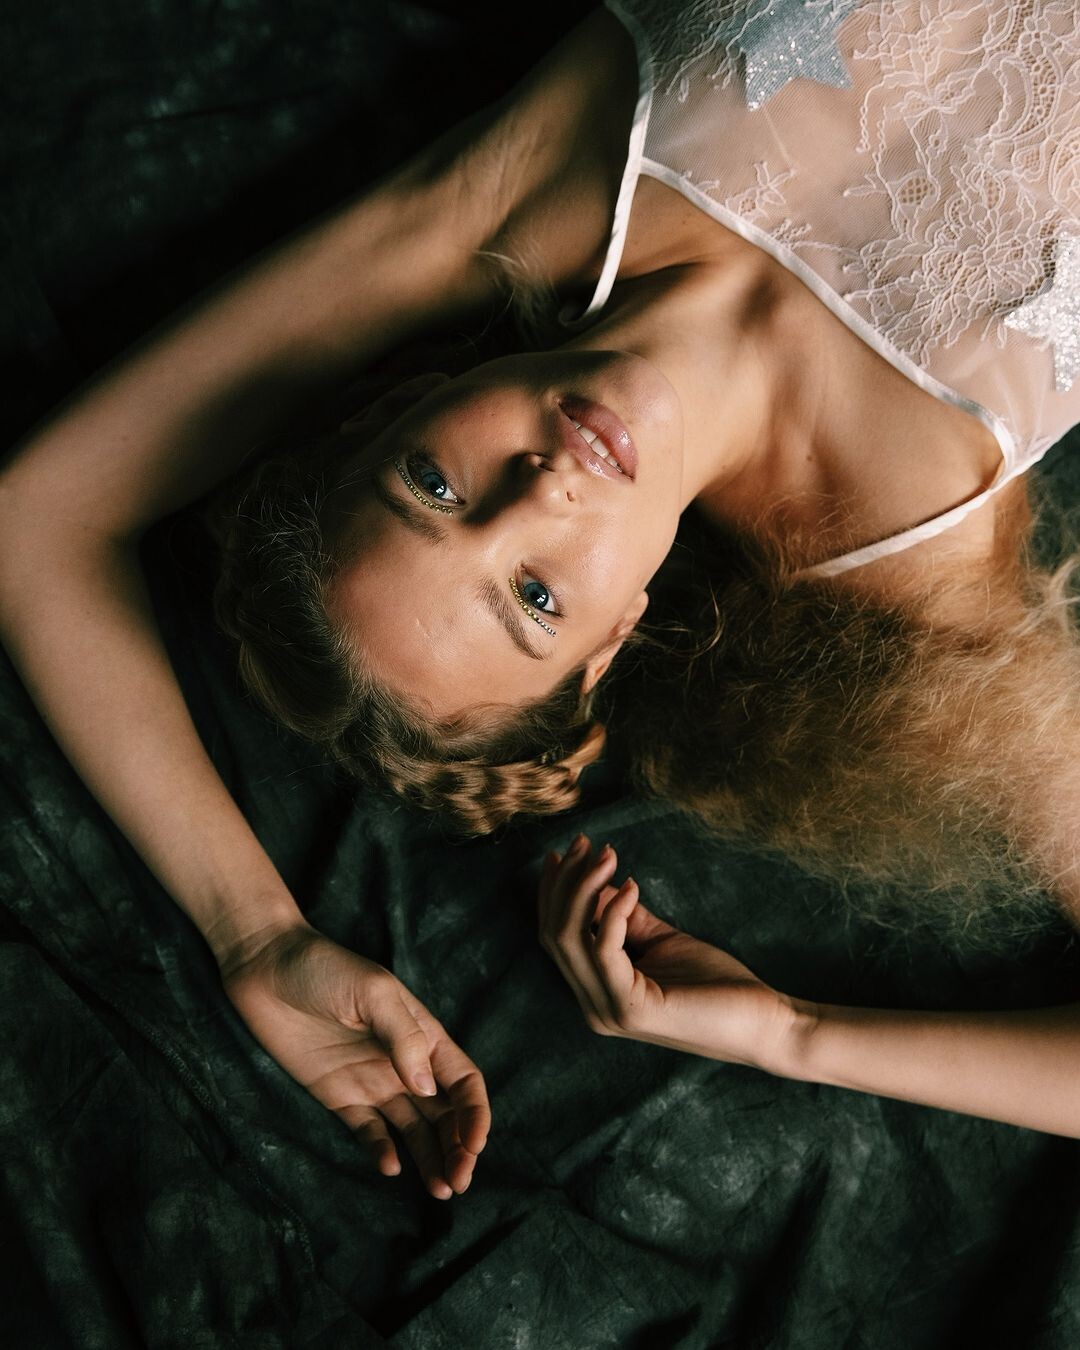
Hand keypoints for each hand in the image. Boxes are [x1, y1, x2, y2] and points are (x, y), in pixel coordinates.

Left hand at [219, 924, 489, 1198]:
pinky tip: (390, 1167)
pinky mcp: (338, 1096)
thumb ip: (403, 1038)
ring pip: (413, 1130)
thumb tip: (428, 1088)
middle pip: (444, 1114)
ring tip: (439, 1190)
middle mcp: (404, 1064)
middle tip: (458, 1182)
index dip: (475, 1114)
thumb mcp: (373, 992)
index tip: (474, 1145)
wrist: (266, 968)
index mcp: (423, 1036)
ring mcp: (371, 1082)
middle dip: (458, 1148)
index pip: (463, 1082)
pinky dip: (383, 1151)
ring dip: (430, 1158)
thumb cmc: (326, 969)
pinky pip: (368, 1131)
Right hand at [538, 836, 810, 1073]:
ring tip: (606, 854)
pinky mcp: (631, 1010)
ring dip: (582, 888)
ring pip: (569, 939)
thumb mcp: (662, 940)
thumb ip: (626, 918)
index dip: (553, 891)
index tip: (565, 851)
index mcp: (597, 992)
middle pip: (555, 934)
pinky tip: (633, 885)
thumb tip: (599, 882)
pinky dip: (613, 911)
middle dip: (564, 882)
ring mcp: (609, 1012)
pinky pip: (604, 949)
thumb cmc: (717, 984)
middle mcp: (594, 1006)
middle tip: (583, 843)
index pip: (555, 936)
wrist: (764, 1023)